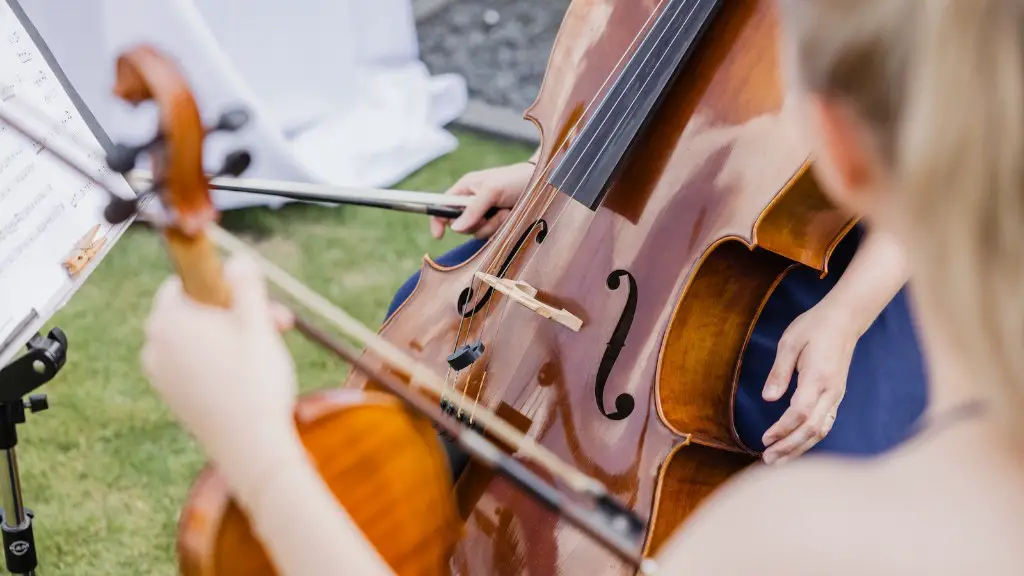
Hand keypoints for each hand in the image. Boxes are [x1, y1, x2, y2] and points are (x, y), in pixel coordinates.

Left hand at [141, 254, 298, 501]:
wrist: (251, 449)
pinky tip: (252, 373)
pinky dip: (221, 360)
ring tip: (272, 349)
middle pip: (195, 310)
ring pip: (198, 338)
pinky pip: (195, 363)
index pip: (184, 281)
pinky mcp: (174, 397)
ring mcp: (162, 374)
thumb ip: (246, 285)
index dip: (223, 283)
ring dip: (234, 335)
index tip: (255, 297)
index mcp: (168, 321)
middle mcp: (155, 345)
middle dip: (237, 311)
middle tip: (279, 323)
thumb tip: (238, 259)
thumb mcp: (257, 324)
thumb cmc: (255, 383)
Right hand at [430, 161, 533, 239]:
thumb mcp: (492, 191)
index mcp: (465, 189)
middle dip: (476, 223)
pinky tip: (510, 217)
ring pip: (478, 233)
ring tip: (505, 211)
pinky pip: (492, 235)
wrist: (542, 185)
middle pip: (461, 226)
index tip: (439, 235)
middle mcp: (472, 203)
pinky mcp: (498, 224)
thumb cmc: (514, 180)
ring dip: (492, 225)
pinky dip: (501, 229)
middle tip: (489, 213)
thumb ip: (472, 209)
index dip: (438, 220)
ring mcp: (485, 215)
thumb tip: (454, 228)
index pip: (443, 206)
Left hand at [760, 301, 858, 464]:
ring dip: (799, 447)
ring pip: (820, 430)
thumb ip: (779, 371)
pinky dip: (810, 438)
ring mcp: (836, 395)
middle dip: (789, 447)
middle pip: (812, 429)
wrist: (845, 319)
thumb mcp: (790, 342)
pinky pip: (825, 423)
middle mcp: (831, 391)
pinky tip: (796, 446)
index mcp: (818, 377)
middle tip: (767, 460)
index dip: (782, 429)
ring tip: (778, 460)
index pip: (800, 412)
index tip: (764, 439)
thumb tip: (768, 398)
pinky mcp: (836, 396)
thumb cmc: (814, 327)